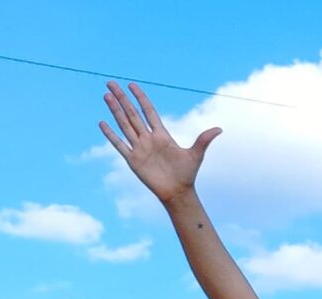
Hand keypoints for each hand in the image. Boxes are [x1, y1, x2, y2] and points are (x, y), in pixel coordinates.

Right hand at [98, 81, 216, 204]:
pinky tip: (102, 122)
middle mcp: (148, 138)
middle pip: (132, 114)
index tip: (132, 85)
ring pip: (124, 125)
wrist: (177, 192)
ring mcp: (139, 148)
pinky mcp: (133, 159)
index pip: (149, 111)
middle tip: (111, 84)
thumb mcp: (196, 155)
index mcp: (162, 135)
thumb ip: (203, 140)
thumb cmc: (187, 173)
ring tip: (106, 96)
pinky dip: (110, 134)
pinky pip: (119, 144)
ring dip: (115, 111)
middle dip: (122, 99)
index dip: (141, 97)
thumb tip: (219, 129)